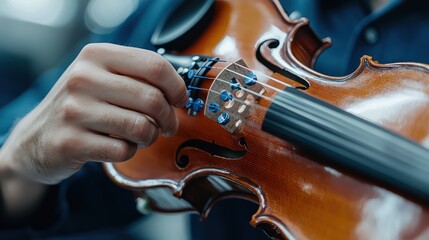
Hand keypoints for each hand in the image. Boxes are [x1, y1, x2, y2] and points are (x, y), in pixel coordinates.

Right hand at [0, 43, 187, 184]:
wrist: (36, 138)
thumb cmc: (81, 105)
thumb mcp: (102, 77)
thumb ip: (137, 76)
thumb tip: (180, 90)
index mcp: (96, 55)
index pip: (154, 65)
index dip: (177, 86)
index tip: (180, 100)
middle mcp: (82, 78)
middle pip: (152, 99)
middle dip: (169, 118)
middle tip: (167, 125)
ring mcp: (74, 110)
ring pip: (141, 127)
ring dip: (150, 136)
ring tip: (143, 135)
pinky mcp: (71, 142)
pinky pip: (124, 150)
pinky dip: (130, 151)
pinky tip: (119, 146)